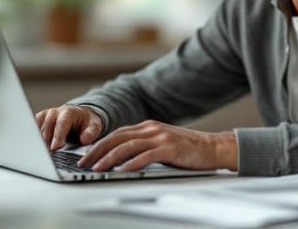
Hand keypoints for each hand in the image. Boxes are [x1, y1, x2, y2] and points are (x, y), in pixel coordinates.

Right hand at [35, 104, 103, 150]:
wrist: (80, 116)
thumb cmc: (86, 122)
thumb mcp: (94, 126)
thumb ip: (91, 132)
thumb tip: (85, 139)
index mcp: (68, 112)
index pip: (62, 123)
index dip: (58, 135)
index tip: (55, 148)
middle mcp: (54, 112)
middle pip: (47, 127)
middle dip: (46, 141)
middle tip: (46, 155)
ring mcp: (45, 116)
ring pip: (38, 129)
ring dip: (39, 142)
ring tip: (41, 154)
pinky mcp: (39, 121)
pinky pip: (32, 129)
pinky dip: (33, 138)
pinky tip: (35, 148)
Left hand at [77, 120, 237, 171]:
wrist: (214, 147)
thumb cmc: (188, 150)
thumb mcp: (162, 143)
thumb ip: (144, 146)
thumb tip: (121, 158)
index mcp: (147, 127)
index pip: (116, 134)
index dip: (99, 144)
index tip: (86, 156)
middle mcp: (151, 129)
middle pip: (117, 138)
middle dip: (97, 151)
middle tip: (83, 163)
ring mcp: (160, 137)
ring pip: (127, 146)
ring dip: (109, 158)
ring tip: (97, 168)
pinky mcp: (169, 148)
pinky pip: (145, 156)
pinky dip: (131, 164)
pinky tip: (121, 171)